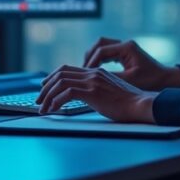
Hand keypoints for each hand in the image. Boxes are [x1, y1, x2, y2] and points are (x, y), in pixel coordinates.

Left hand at [37, 65, 155, 122]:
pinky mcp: (92, 92)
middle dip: (46, 87)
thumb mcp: (108, 92)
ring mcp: (92, 81)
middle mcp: (92, 73)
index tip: (45, 87)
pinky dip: (56, 102)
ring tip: (42, 108)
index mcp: (96, 71)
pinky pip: (66, 94)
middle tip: (39, 100)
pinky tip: (53, 110)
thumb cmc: (128, 103)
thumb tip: (82, 97)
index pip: (67, 69)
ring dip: (48, 96)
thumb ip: (95, 90)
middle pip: (60, 74)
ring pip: (60, 83)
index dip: (53, 77)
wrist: (140, 104)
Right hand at [83, 37, 179, 90]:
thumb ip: (111, 78)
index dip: (90, 62)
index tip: (85, 74)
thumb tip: (92, 80)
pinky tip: (96, 72)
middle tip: (83, 71)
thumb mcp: (130, 81)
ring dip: (94, 58)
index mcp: (127, 48)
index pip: (101, 51)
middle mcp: (125, 44)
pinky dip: (100, 60)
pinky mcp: (126, 54)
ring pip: (102, 47)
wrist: (168, 79)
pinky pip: (108, 53)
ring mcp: (126, 48)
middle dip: (89, 57)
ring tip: (87, 72)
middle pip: (99, 44)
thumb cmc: (152, 81)